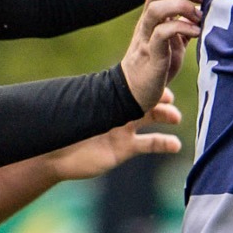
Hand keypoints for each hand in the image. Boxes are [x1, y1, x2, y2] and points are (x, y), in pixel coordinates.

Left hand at [45, 94, 181, 180]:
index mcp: (107, 97)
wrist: (55, 156)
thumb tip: (110, 88)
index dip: (147, 81)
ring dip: (165, 116)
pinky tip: (176, 145)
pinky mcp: (125, 148)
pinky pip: (148, 144)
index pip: (132, 85)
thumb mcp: (80, 111)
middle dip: (160, 97)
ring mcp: (123, 129)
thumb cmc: (62, 129)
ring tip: (176, 117)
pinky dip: (163, 144)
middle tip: (170, 99)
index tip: (159, 77)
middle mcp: (117, 110)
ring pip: (151, 119)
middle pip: (144, 98)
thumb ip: (96, 100)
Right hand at [120, 0, 207, 108]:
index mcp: (156, 13)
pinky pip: (160, 34)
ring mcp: (147, 36)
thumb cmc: (159, 65)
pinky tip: (197, 33)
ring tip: (201, 16)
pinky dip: (180, 28)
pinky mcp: (151, 54)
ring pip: (155, 7)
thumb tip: (216, 13)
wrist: (136, 92)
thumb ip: (189, 24)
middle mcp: (149, 21)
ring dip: (182, 6)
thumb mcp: (177, 40)